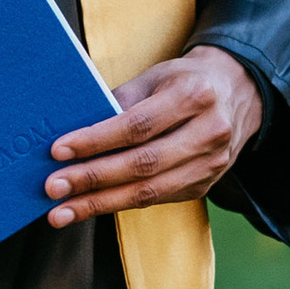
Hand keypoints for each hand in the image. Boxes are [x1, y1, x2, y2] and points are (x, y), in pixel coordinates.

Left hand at [45, 45, 262, 225]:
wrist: (236, 94)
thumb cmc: (184, 81)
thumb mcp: (155, 77)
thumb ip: (119, 101)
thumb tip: (72, 132)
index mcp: (194, 95)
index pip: (138, 125)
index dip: (96, 140)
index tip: (58, 150)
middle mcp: (209, 132)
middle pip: (143, 164)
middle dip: (92, 179)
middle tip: (53, 188)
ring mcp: (210, 164)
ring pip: (149, 192)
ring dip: (100, 204)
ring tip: (62, 212)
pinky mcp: (204, 185)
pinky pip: (156, 199)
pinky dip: (118, 205)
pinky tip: (90, 207)